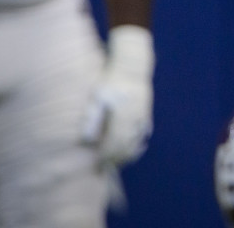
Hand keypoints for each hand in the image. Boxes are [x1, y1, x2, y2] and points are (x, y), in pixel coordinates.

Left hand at [82, 25, 153, 165]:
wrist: (132, 66)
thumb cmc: (111, 79)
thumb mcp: (97, 96)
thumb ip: (92, 118)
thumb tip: (88, 140)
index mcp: (122, 115)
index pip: (115, 143)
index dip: (107, 156)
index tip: (98, 164)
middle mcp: (135, 119)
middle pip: (127, 146)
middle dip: (116, 159)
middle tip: (105, 167)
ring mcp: (143, 116)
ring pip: (137, 142)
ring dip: (127, 154)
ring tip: (117, 162)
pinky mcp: (146, 113)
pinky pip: (143, 134)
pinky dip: (137, 144)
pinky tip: (133, 148)